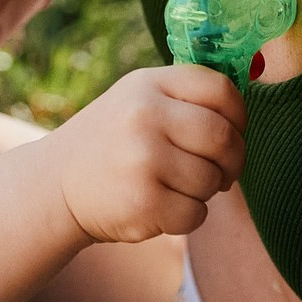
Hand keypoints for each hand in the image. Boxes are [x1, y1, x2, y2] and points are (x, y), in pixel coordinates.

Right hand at [45, 65, 244, 243]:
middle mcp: (145, 116)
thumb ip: (186, 98)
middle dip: (233, 161)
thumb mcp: (138, 99)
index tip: (232, 132)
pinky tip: (164, 207)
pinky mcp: (143, 201)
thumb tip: (244, 114)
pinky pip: (196, 214)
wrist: (56, 184)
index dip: (239, 116)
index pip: (221, 90)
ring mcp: (143, 159)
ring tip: (178, 186)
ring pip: (212, 180)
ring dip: (206, 191)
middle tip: (222, 172)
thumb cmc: (113, 141)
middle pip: (224, 137)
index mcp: (149, 84)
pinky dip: (188, 216)